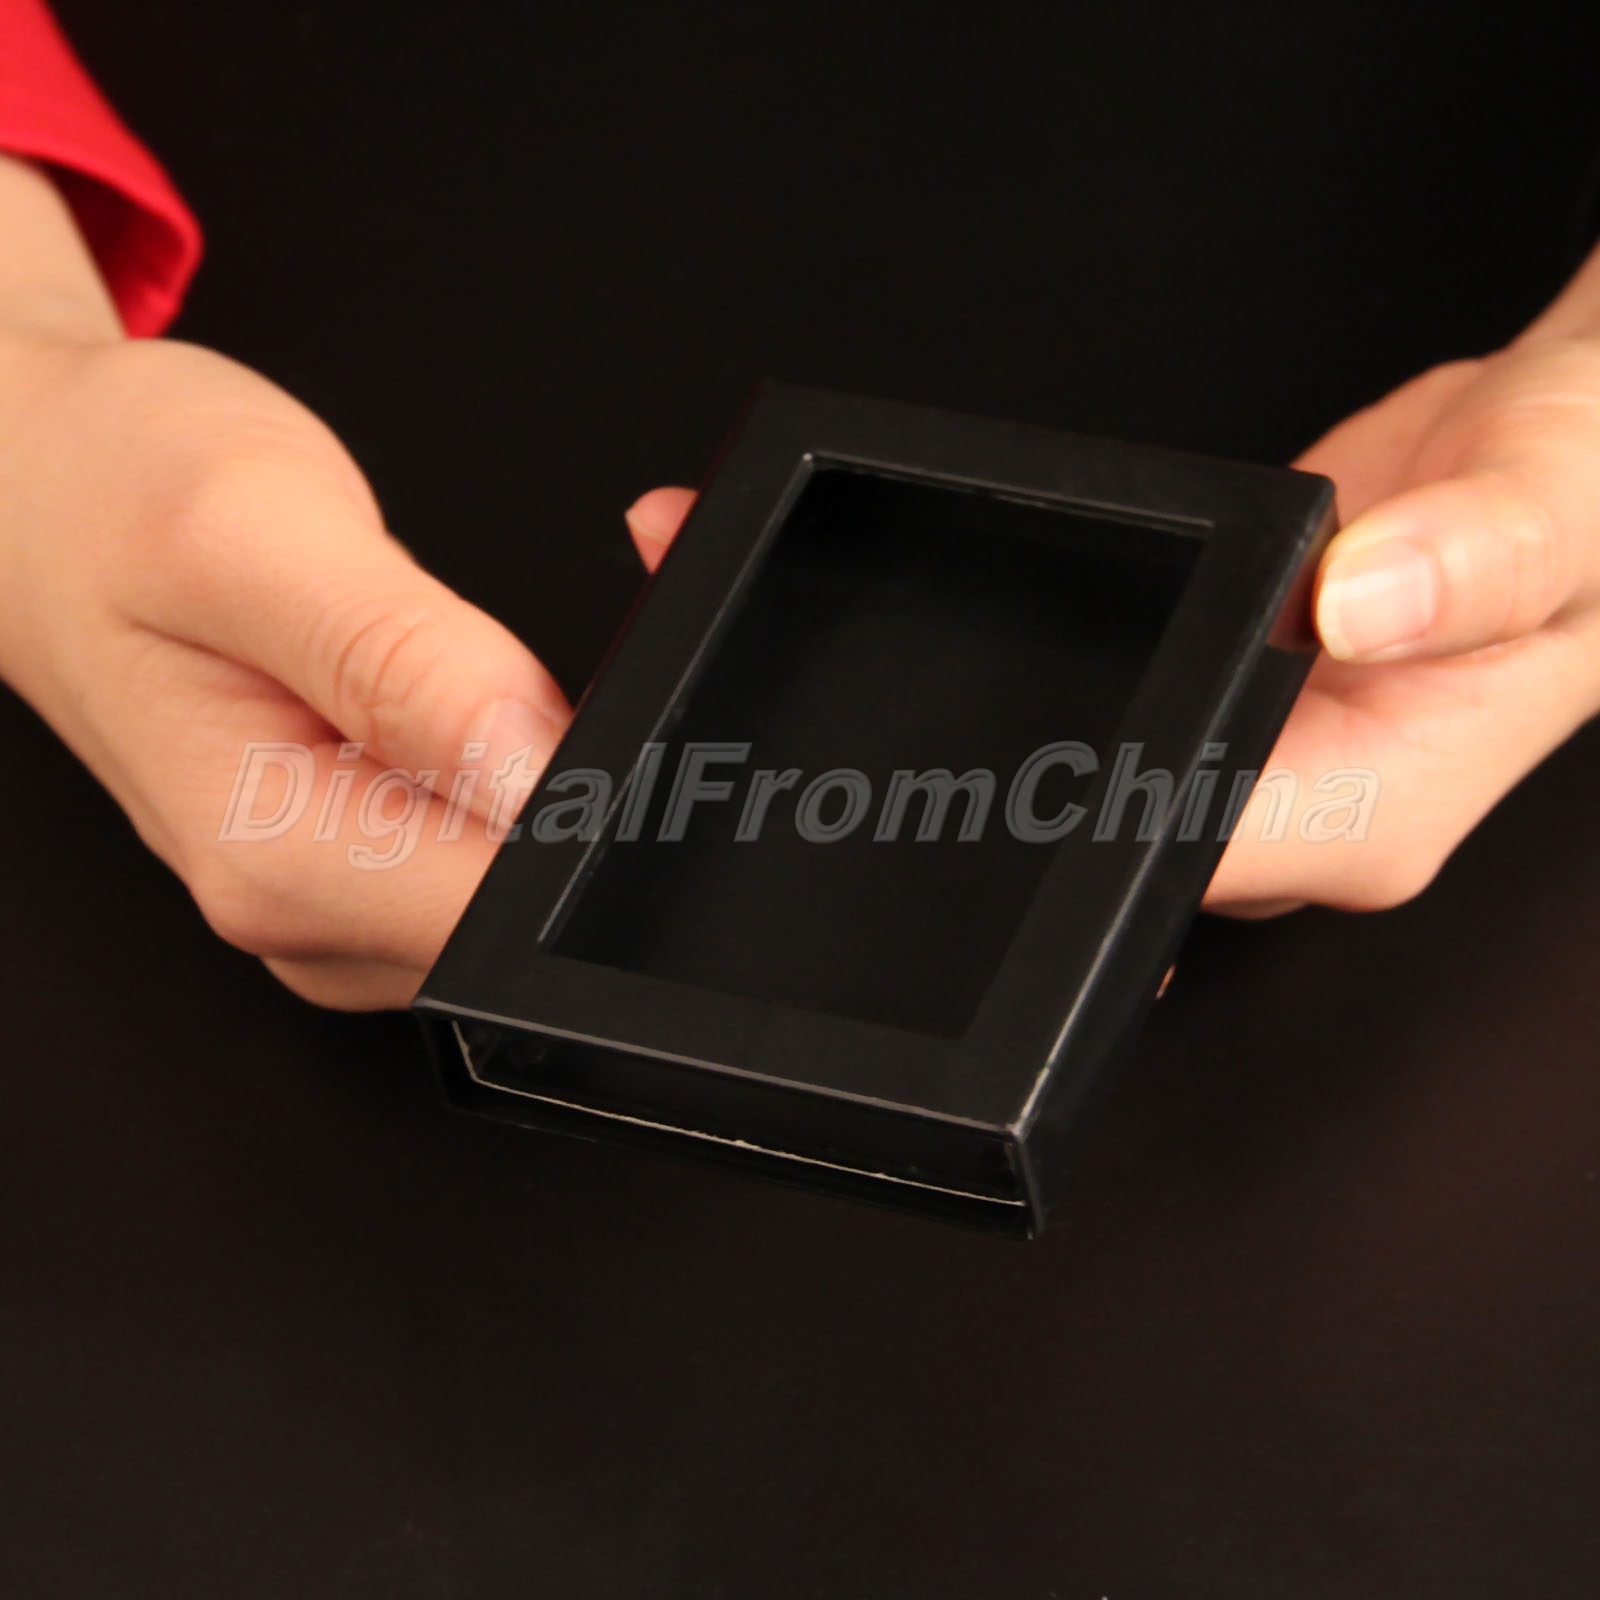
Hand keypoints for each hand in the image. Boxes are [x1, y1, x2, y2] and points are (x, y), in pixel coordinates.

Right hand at [0, 156, 570, 1007]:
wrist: (42, 499)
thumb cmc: (112, 501)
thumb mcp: (254, 535)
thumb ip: (404, 664)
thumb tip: (538, 770)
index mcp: (278, 858)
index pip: (516, 902)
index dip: (611, 802)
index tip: (630, 689)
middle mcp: (315, 912)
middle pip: (545, 898)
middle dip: (618, 770)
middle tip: (614, 627)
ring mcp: (347, 901)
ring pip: (538, 874)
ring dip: (583, 755)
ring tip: (519, 640)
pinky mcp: (373, 866)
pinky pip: (505, 843)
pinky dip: (547, 762)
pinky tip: (518, 685)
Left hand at [626, 241, 1599, 918]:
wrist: (1576, 466)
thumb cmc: (1591, 503)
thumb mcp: (1566, 503)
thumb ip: (1481, 556)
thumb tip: (1362, 602)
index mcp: (1356, 810)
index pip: (1159, 851)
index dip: (1028, 824)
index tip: (905, 790)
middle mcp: (1277, 813)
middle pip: (1067, 837)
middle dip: (919, 801)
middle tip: (766, 751)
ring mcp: (1227, 767)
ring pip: (1044, 768)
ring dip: (912, 718)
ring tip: (737, 631)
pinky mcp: (1192, 707)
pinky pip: (1069, 701)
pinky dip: (978, 659)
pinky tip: (876, 598)